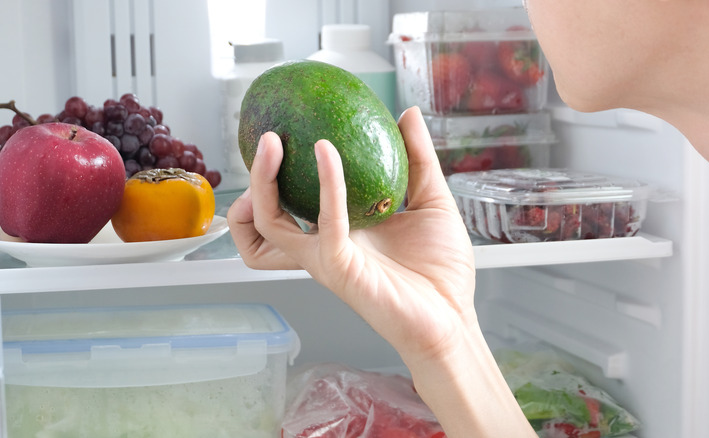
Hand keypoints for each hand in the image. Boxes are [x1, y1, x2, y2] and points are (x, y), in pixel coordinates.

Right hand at [227, 106, 475, 361]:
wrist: (453, 316)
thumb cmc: (441, 271)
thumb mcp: (432, 201)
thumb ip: (417, 159)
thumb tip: (407, 114)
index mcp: (340, 232)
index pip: (289, 207)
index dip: (272, 179)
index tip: (282, 140)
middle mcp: (325, 245)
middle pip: (264, 218)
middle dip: (255, 180)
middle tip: (267, 140)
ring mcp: (328, 258)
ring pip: (271, 225)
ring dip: (265, 183)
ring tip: (273, 144)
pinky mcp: (341, 269)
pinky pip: (324, 223)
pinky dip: (325, 185)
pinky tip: (327, 153)